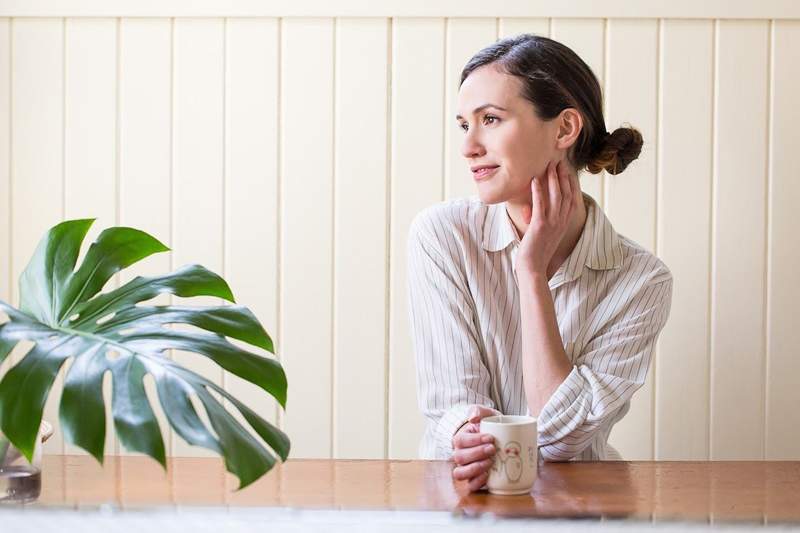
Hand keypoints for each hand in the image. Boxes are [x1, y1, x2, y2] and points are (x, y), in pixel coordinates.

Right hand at [451, 406, 499, 492]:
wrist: (500, 441)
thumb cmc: (491, 428)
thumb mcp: (487, 415)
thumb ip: (479, 410)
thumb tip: (472, 417)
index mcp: (460, 439)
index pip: (460, 440)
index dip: (474, 440)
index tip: (490, 438)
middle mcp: (459, 455)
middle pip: (459, 457)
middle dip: (477, 453)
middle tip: (493, 449)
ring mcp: (465, 468)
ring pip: (460, 473)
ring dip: (475, 468)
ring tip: (490, 462)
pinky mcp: (474, 480)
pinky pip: (469, 486)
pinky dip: (477, 482)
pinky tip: (488, 475)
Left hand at [516, 160, 579, 276]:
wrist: (533, 269)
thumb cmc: (535, 253)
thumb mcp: (540, 233)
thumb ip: (537, 219)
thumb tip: (528, 209)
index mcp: (564, 223)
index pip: (571, 199)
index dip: (570, 183)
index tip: (567, 169)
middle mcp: (561, 222)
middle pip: (565, 194)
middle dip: (563, 176)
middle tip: (559, 161)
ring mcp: (552, 223)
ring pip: (555, 196)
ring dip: (552, 179)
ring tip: (549, 165)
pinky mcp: (540, 226)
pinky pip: (540, 205)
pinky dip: (538, 191)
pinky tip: (534, 180)